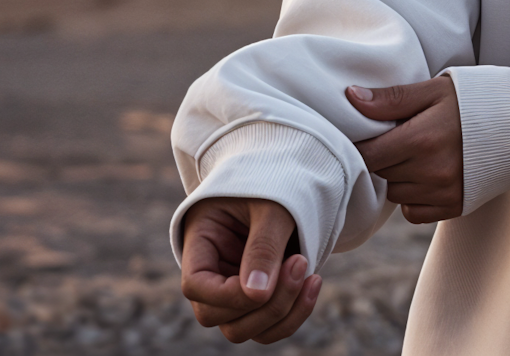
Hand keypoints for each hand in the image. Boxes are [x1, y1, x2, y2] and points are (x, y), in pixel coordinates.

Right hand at [179, 197, 321, 342]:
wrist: (295, 180)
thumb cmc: (277, 183)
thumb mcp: (271, 206)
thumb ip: (263, 246)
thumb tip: (257, 296)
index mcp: (201, 242)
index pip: (195, 286)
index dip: (226, 294)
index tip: (265, 278)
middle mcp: (212, 273)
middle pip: (217, 317)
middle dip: (264, 303)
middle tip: (300, 262)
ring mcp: (234, 290)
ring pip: (243, 330)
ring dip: (282, 313)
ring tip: (311, 274)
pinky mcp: (261, 298)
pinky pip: (270, 326)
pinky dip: (295, 313)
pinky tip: (315, 281)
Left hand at [348, 76, 463, 223]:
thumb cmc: (477, 101)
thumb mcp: (435, 90)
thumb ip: (392, 98)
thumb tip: (350, 98)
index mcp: (422, 138)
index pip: (367, 153)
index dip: (360, 143)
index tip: (367, 133)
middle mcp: (431, 171)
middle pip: (379, 172)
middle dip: (382, 156)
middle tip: (398, 138)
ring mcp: (443, 192)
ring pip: (394, 193)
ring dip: (396, 176)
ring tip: (416, 154)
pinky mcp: (454, 206)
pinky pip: (412, 212)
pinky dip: (412, 197)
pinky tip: (426, 175)